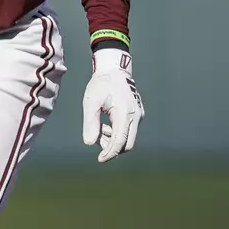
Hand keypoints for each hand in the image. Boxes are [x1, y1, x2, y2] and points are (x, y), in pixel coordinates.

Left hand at [82, 47, 142, 163]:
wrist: (115, 69)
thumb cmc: (101, 84)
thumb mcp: (91, 103)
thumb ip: (91, 124)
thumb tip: (90, 143)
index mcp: (125, 113)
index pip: (120, 142)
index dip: (110, 153)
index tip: (100, 159)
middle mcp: (136, 116)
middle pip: (127, 144)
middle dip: (112, 148)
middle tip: (98, 140)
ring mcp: (139, 115)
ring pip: (129, 138)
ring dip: (114, 140)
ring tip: (101, 128)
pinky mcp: (139, 114)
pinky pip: (130, 130)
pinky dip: (118, 133)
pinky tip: (108, 124)